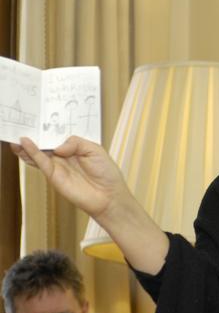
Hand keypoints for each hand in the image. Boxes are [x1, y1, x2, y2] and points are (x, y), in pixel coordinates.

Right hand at [13, 136, 169, 272]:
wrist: (109, 196)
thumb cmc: (107, 174)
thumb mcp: (95, 150)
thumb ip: (76, 143)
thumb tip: (58, 147)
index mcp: (74, 147)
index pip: (57, 135)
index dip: (48, 127)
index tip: (37, 116)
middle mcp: (63, 156)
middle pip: (44, 143)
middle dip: (33, 134)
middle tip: (21, 122)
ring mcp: (57, 166)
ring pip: (37, 152)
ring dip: (26, 144)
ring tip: (15, 133)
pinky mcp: (54, 176)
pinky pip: (40, 162)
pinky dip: (32, 152)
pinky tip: (25, 143)